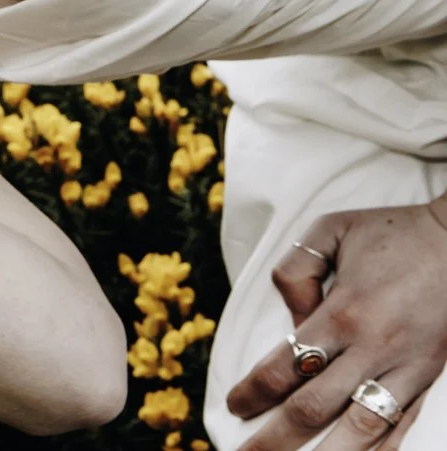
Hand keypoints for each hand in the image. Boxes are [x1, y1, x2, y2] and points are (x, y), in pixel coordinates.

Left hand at [227, 200, 446, 448]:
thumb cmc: (393, 232)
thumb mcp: (331, 230)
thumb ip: (297, 270)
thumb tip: (291, 318)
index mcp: (342, 313)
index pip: (285, 366)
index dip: (254, 392)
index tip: (235, 406)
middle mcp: (374, 349)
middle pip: (314, 409)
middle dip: (275, 439)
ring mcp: (408, 369)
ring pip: (361, 430)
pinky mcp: (433, 377)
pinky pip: (405, 425)